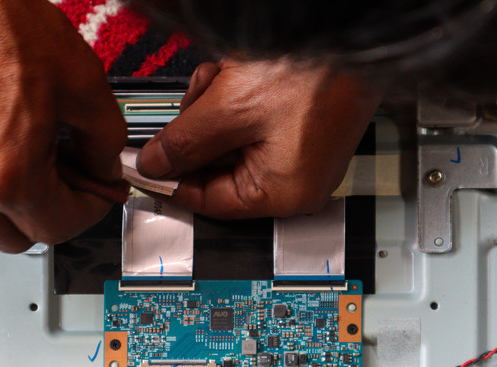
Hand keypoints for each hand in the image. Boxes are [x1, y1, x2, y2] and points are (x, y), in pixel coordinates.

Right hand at [0, 0, 126, 252]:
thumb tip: (104, 171)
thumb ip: (105, 142)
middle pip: (16, 238)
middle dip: (46, 210)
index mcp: (11, 174)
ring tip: (5, 177)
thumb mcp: (84, 83)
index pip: (61, 228)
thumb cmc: (0, 22)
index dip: (88, 209)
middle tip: (55, 174)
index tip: (91, 192)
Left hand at [136, 59, 383, 218]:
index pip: (207, 201)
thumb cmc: (313, 74)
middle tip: (198, 99)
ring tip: (226, 77)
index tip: (143, 168)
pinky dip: (236, 98)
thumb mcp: (228, 111)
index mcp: (281, 192)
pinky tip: (239, 74)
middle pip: (217, 168)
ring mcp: (300, 154)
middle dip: (199, 130)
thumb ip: (183, 144)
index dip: (169, 181)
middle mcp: (295, 182)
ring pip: (230, 140)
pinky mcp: (302, 128)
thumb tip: (155, 166)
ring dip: (216, 108)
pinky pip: (252, 124)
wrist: (353, 35)